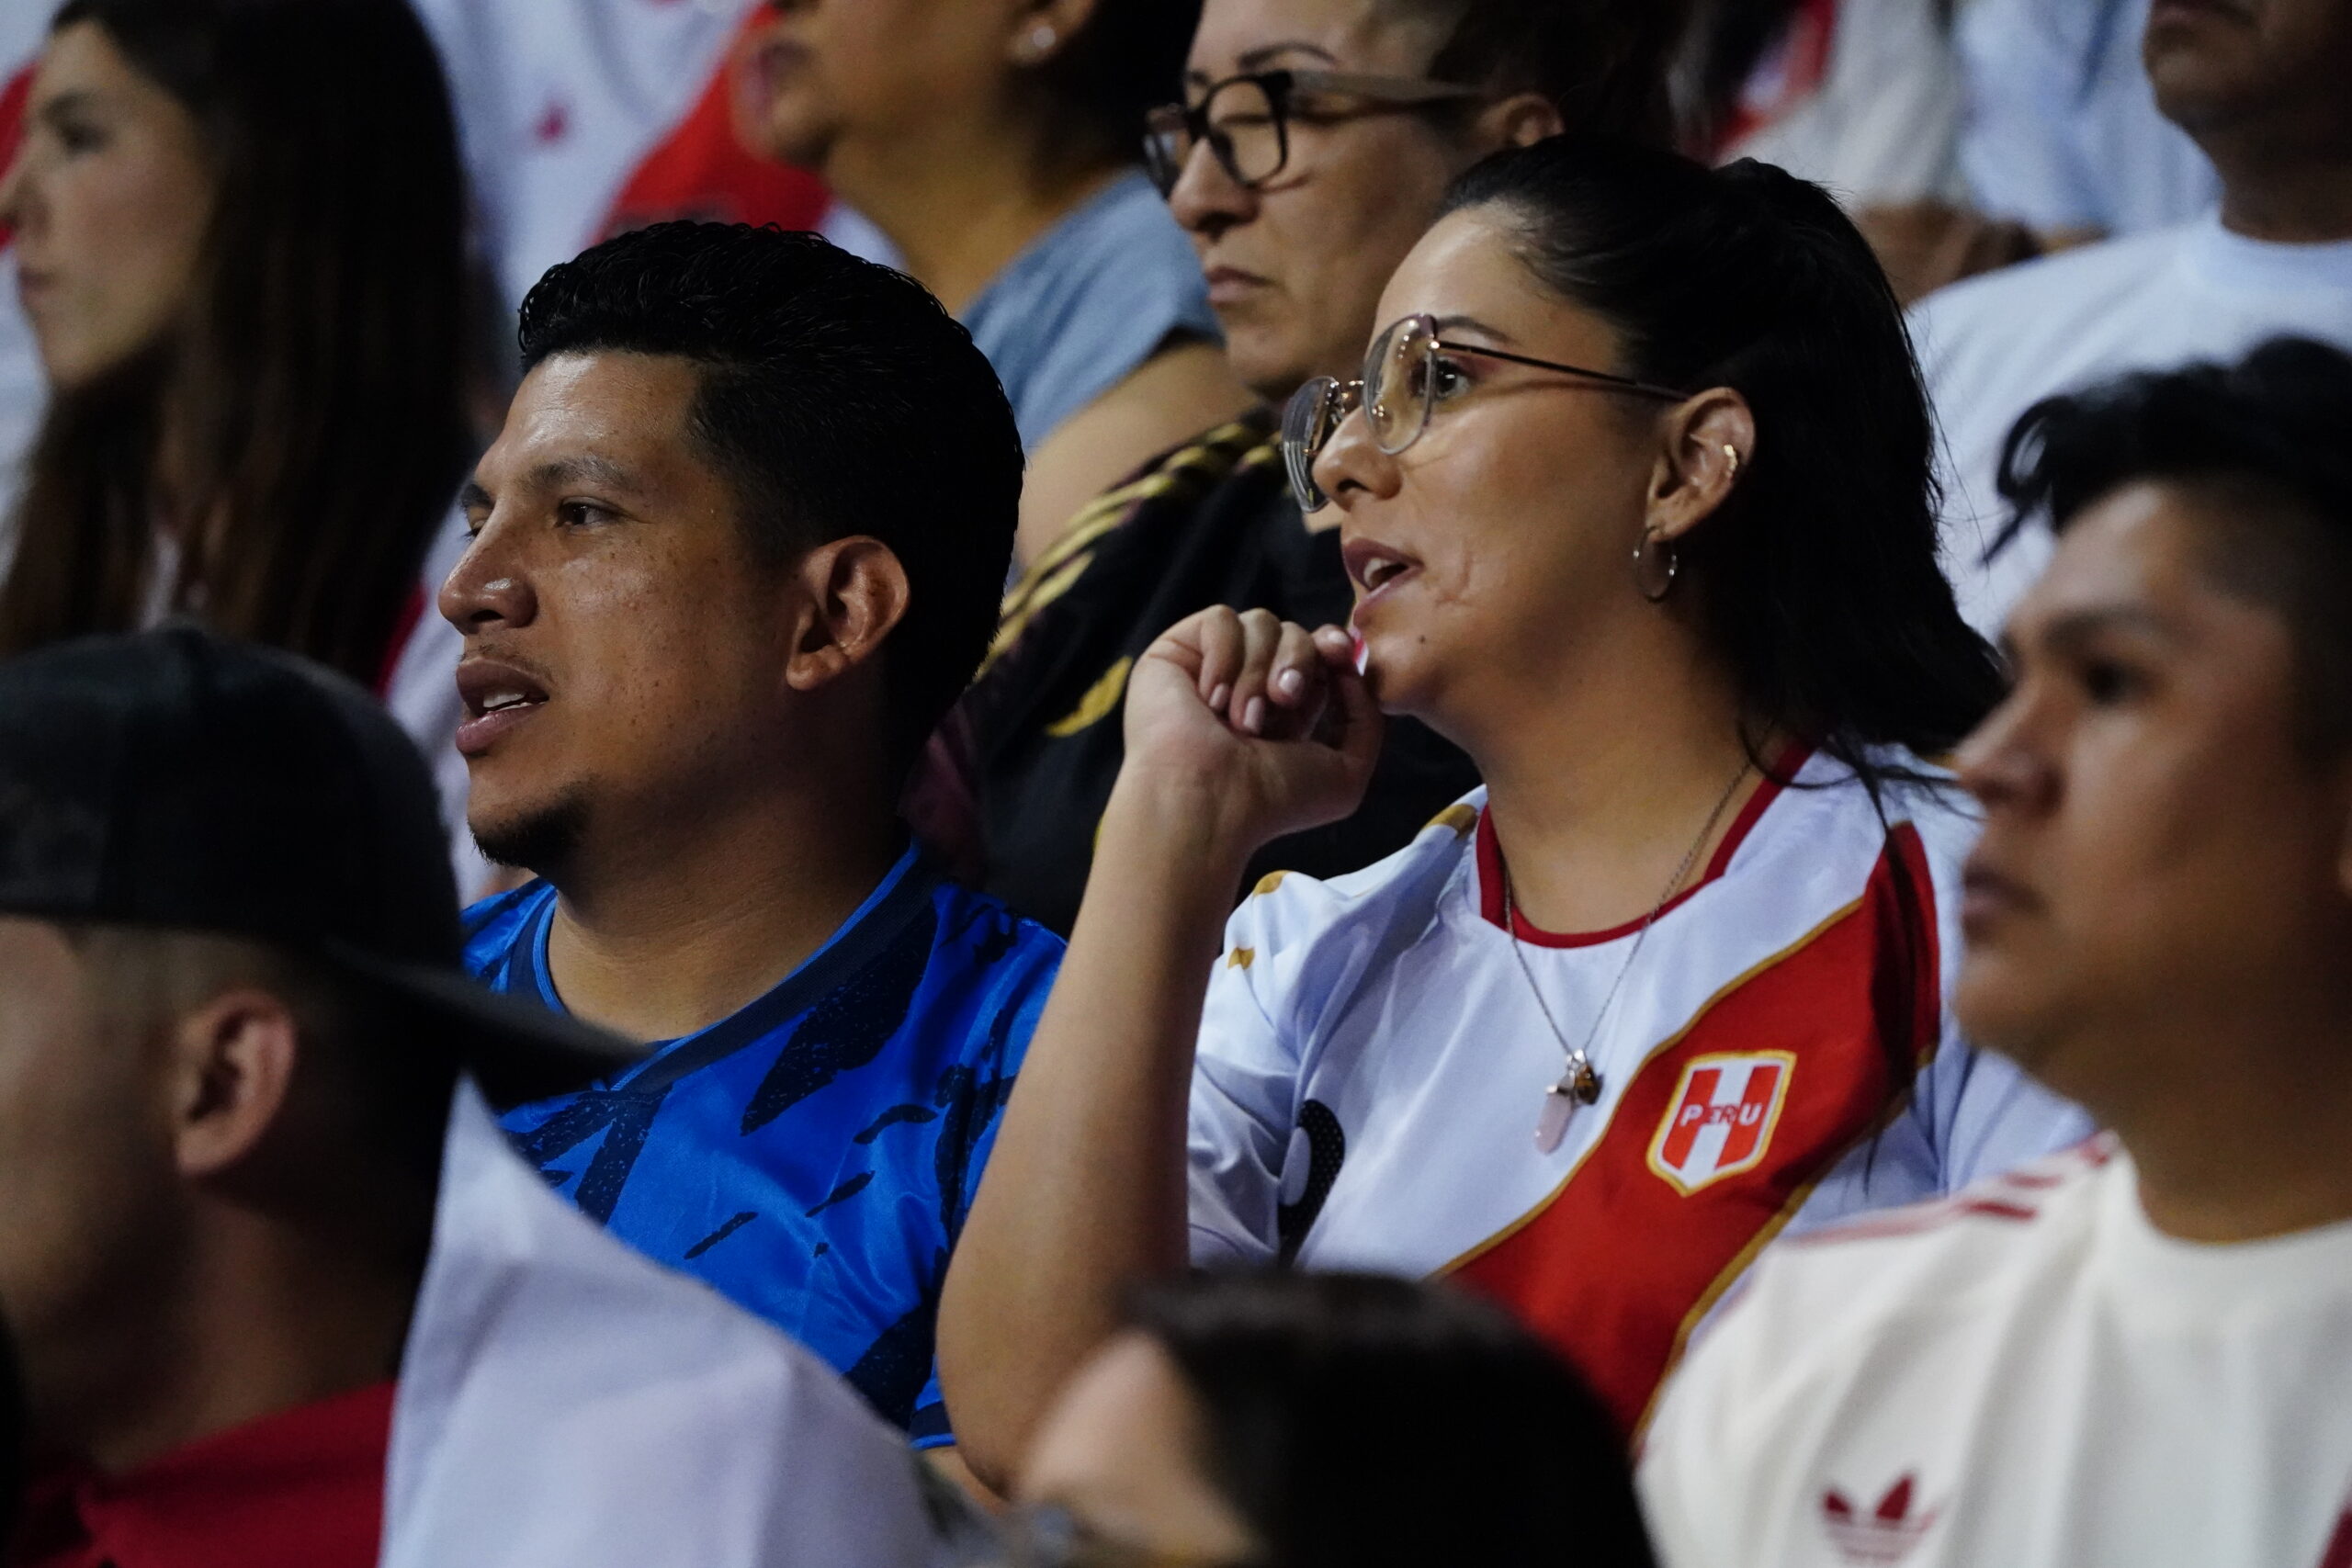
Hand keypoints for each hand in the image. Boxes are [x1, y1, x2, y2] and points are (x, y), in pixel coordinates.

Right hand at [1116, 606, 1383, 854]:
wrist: (1207, 803)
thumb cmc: (1271, 800)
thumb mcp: (1345, 774)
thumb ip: (1366, 720)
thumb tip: (1349, 668)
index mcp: (1286, 709)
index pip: (1318, 653)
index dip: (1332, 646)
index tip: (1339, 654)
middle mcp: (1249, 685)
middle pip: (1295, 632)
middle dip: (1299, 660)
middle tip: (1284, 699)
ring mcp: (1213, 667)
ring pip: (1260, 623)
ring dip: (1260, 669)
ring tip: (1242, 719)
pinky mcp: (1177, 653)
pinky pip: (1220, 619)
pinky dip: (1224, 655)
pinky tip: (1210, 699)